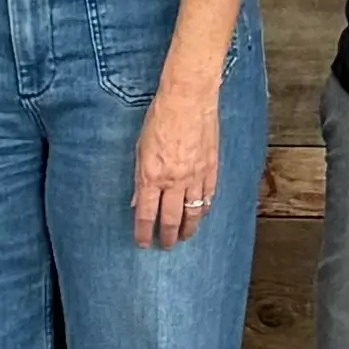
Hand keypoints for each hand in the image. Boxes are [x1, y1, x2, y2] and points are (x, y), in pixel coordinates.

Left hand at [132, 78, 223, 249]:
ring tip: (184, 237)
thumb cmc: (159, 120)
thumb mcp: (140, 149)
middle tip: (165, 246)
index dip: (143, 232)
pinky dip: (204, 209)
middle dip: (167, 236)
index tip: (142, 243)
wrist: (188, 102)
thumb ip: (140, 178)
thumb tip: (137, 201)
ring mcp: (195, 177)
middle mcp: (175, 182)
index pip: (146, 214)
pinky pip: (208, 197)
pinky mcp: (211, 170)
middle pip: (171, 219)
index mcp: (152, 176)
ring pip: (193, 213)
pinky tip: (201, 215)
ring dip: (188, 228)